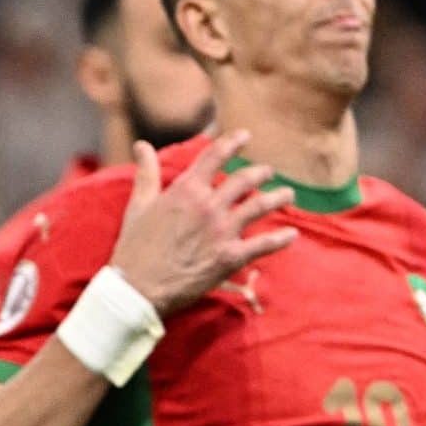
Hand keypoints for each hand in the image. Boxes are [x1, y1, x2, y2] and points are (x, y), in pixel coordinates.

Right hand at [109, 131, 297, 314]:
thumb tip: (142, 145)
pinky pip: (264, 244)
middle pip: (245, 179)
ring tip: (287, 195)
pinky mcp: (230, 257)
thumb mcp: (138, 206)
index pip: (215, 156)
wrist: (137, 289)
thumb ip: (146, 174)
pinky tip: (291, 234)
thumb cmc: (134, 248)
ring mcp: (222, 231)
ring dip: (278, 197)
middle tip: (268, 172)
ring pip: (260, 205)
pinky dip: (281, 239)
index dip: (233, 142)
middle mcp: (208, 206)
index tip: (245, 136)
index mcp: (186, 190)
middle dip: (260, 172)